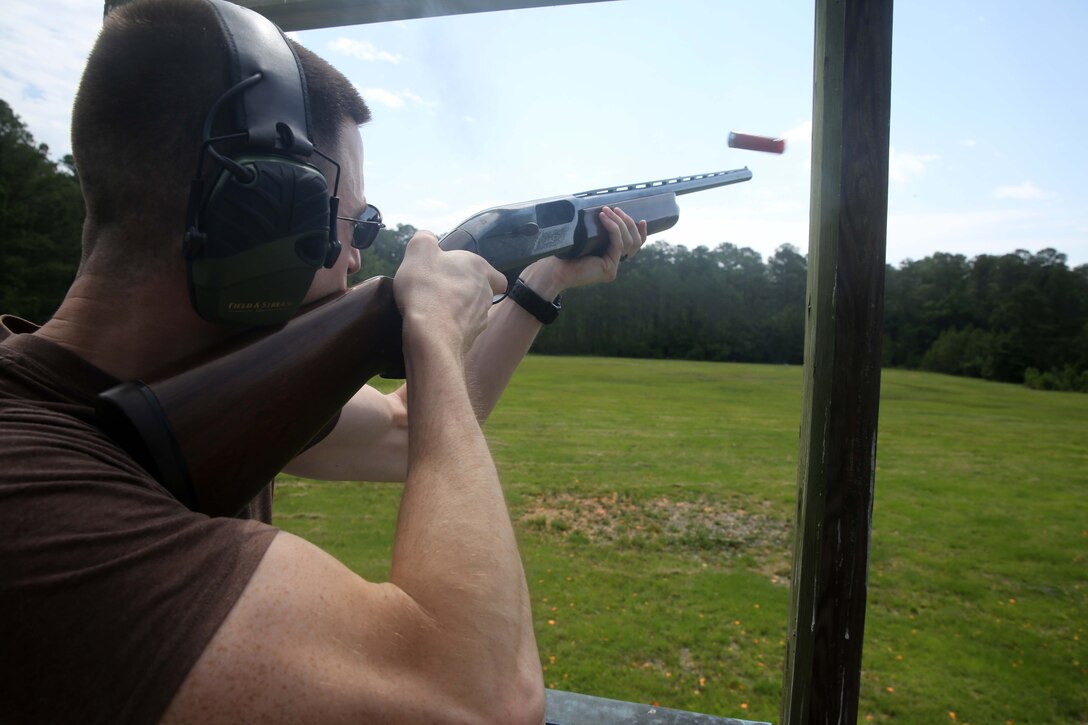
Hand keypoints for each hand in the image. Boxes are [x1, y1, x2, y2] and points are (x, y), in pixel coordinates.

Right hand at [394, 231, 506, 355]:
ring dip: (457, 311)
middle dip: (463, 293)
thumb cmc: (427, 288)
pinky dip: (450, 329)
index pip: (495, 274)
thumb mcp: (419, 251)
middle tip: (439, 291)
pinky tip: (433, 327)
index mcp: (479, 268)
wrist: (431, 334)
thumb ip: (425, 239)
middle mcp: (486, 294)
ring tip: (432, 310)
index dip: (482, 275)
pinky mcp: (470, 340)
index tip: (460, 276)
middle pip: (481, 293)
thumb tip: (427, 237)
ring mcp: (480, 319)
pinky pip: (462, 332)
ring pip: (472, 313)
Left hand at [519, 206, 647, 297]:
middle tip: (615, 209)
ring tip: (606, 210)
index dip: (640, 232)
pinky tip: (604, 218)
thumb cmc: (564, 254)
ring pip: (627, 241)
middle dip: (627, 222)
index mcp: (610, 259)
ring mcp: (613, 268)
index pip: (633, 246)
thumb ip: (598, 232)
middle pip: (634, 241)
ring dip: (619, 222)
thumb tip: (605, 212)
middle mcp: (614, 265)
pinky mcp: (609, 268)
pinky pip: (617, 244)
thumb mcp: (585, 239)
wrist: (553, 271)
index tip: (641, 219)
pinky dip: (613, 228)